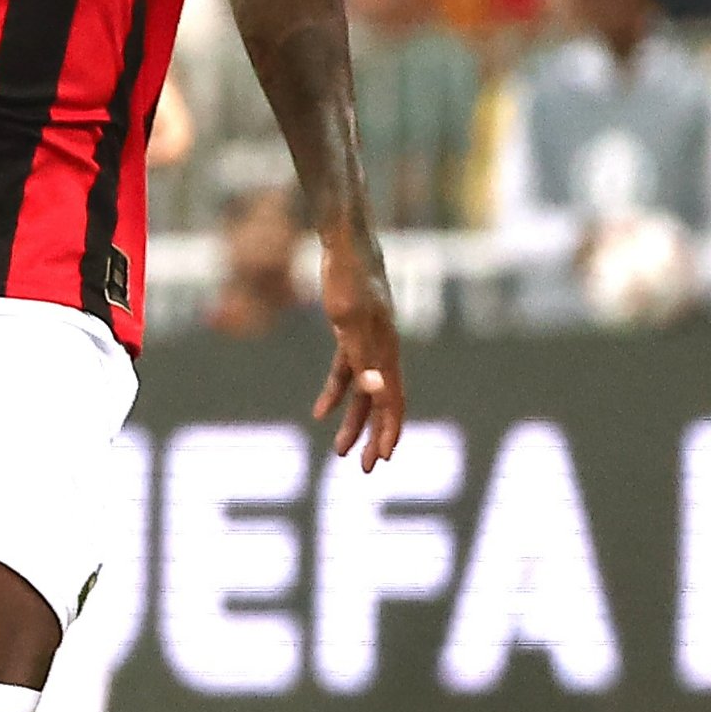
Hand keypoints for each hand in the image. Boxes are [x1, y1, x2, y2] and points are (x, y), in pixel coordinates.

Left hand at [311, 234, 404, 470]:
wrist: (347, 243)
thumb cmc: (349, 277)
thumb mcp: (350, 318)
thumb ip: (363, 356)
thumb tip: (376, 390)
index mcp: (386, 350)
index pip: (393, 399)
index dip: (389, 429)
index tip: (383, 457)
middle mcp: (382, 349)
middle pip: (381, 402)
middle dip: (373, 436)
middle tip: (364, 468)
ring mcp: (367, 342)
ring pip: (363, 391)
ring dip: (353, 421)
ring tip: (341, 451)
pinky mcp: (349, 333)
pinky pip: (344, 372)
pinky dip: (334, 393)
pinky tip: (320, 413)